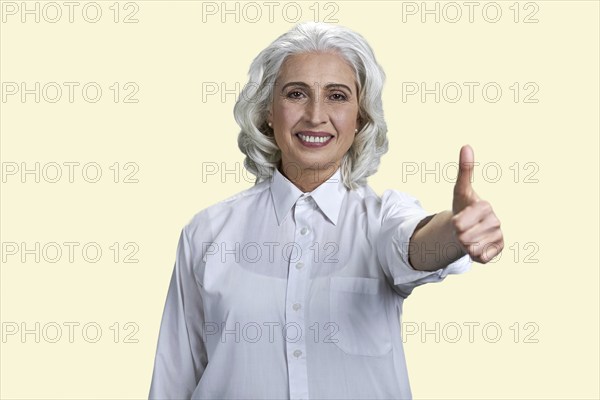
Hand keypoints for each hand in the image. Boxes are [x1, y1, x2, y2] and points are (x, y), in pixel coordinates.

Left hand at [452, 145, 503, 262]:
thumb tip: (466, 146)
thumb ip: (464, 170)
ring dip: (465, 245)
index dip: (454, 224)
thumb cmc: (462, 208)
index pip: (459, 224)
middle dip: (458, 236)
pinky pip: (479, 258)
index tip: (460, 218)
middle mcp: (496, 222)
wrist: (467, 228)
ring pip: (470, 248)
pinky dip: (474, 255)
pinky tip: (477, 246)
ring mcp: (499, 237)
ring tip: (469, 236)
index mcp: (486, 206)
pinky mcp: (498, 251)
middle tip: (463, 229)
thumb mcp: (460, 190)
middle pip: (463, 237)